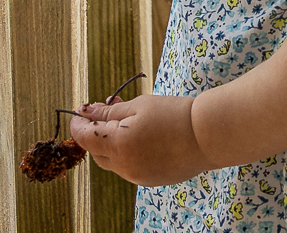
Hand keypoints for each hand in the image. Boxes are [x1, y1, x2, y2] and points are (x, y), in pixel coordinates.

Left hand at [68, 92, 206, 186]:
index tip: (80, 111)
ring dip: (113, 144)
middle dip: (96, 133)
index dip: (78, 124)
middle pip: (97, 152)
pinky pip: (130, 168)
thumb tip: (87, 112)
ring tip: (129, 122)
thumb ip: (110, 112)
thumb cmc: (174, 114)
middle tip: (107, 111)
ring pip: (113, 162)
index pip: (84, 137)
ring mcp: (137, 176)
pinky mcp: (150, 180)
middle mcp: (123, 166)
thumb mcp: (139, 105)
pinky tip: (144, 138)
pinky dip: (129, 154)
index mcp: (117, 145)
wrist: (207, 135)